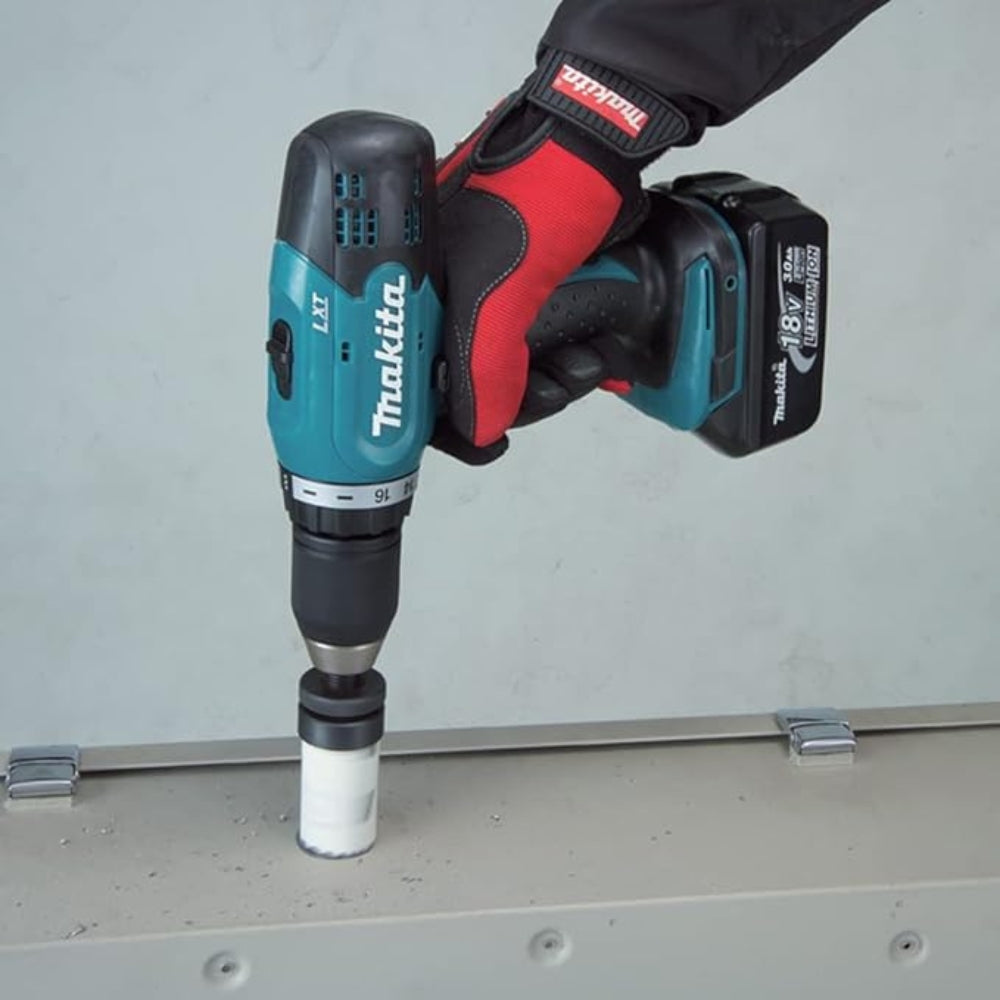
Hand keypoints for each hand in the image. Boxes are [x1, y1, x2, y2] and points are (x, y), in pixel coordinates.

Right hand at [432, 49, 688, 463]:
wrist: (608, 147)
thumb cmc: (540, 186)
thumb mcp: (501, 279)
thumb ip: (482, 360)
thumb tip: (476, 429)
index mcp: (415, 292)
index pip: (406, 378)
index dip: (437, 421)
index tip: (477, 446)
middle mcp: (446, 302)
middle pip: (465, 390)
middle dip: (515, 403)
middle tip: (550, 389)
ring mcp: (493, 304)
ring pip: (510, 380)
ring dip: (552, 387)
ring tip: (583, 363)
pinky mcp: (534, 304)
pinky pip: (544, 359)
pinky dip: (571, 369)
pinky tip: (593, 358)